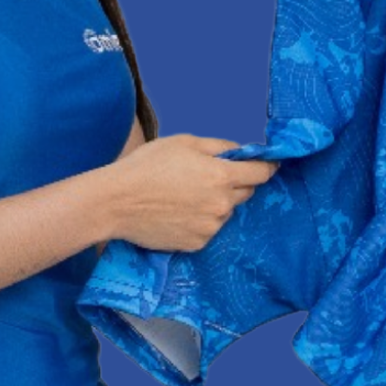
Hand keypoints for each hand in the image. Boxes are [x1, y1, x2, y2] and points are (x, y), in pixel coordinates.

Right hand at [105, 135, 275, 251]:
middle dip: (236, 183)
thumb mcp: (184, 142)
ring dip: (217, 203)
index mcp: (221, 176)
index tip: (270, 164)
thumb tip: (241, 152)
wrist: (115, 202)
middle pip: (245, 193)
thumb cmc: (146, 166)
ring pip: (225, 212)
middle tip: (210, 176)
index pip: (260, 173)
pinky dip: (201, 221)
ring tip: (185, 196)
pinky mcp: (196, 243)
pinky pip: (209, 229)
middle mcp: (221, 204)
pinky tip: (178, 212)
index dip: (267, 167)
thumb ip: (219, 146)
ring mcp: (210, 227)